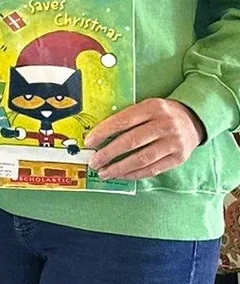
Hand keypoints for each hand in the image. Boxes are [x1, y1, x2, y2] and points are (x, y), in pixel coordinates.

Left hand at [84, 98, 205, 180]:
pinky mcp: (178, 157)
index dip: (103, 132)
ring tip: (104, 172)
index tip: (89, 142)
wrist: (194, 119)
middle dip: (108, 154)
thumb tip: (98, 137)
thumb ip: (127, 119)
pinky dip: (133, 174)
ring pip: (141, 158)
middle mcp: (165, 124)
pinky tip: (121, 175)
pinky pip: (152, 169)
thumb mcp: (147, 107)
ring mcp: (174, 142)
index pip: (123, 121)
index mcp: (153, 107)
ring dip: (118, 168)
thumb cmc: (162, 115)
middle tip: (94, 161)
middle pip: (130, 141)